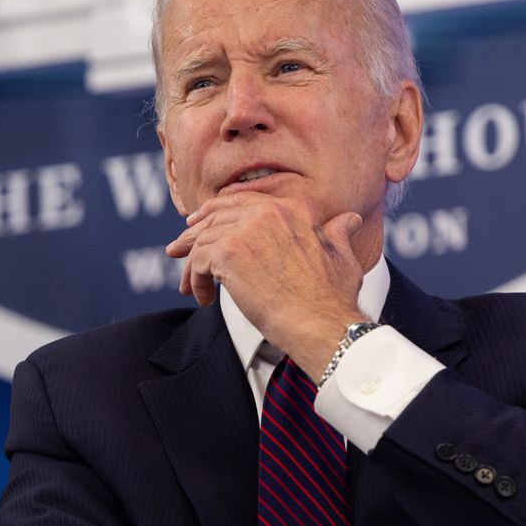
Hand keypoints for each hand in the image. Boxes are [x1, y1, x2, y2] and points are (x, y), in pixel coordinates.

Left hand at [165, 192, 365, 375]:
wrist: (323, 324)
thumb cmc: (334, 299)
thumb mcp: (342, 258)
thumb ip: (337, 234)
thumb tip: (348, 220)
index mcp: (293, 208)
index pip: (243, 201)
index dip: (218, 211)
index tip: (201, 224)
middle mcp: (268, 211)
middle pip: (217, 217)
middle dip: (194, 233)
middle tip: (177, 249)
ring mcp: (246, 230)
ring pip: (204, 240)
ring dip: (193, 265)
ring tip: (190, 285)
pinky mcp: (228, 252)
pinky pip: (199, 261)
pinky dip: (196, 280)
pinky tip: (204, 298)